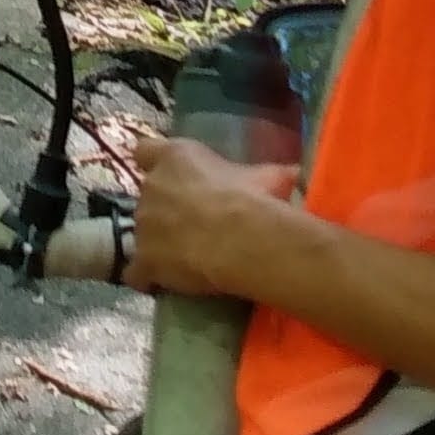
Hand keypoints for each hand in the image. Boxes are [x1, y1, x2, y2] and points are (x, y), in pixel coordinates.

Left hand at [127, 131, 296, 299]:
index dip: (153, 164)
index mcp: (176, 156)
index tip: (168, 177)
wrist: (242, 238)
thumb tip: (298, 174)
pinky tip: (162, 284)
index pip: (145, 150)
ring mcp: (143, 223)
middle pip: (149, 196)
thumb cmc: (256, 199)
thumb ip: (272, 174)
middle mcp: (153, 185)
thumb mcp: (268, 177)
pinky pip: (137, 271)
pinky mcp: (144, 258)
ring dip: (158, 244)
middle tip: (192, 226)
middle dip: (164, 210)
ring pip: (142, 234)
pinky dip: (146, 277)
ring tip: (184, 260)